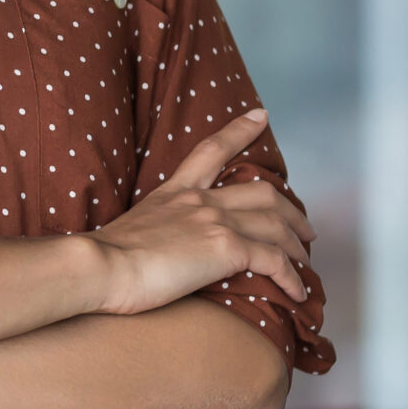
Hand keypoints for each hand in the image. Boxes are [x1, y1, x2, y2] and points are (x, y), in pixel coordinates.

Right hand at [81, 110, 314, 314]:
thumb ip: (157, 228)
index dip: (239, 131)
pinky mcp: (226, 249)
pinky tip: (298, 292)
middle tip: (305, 229)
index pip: (211, 150)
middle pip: (263, 193)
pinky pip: (275, 261)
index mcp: (175, 192)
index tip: (260, 116)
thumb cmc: (106, 257)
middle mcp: (200, 201)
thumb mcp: (133, 227)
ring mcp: (215, 222)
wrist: (102, 266)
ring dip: (297, 246)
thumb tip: (162, 247)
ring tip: (305, 263)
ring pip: (276, 225)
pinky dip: (293, 278)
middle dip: (292, 212)